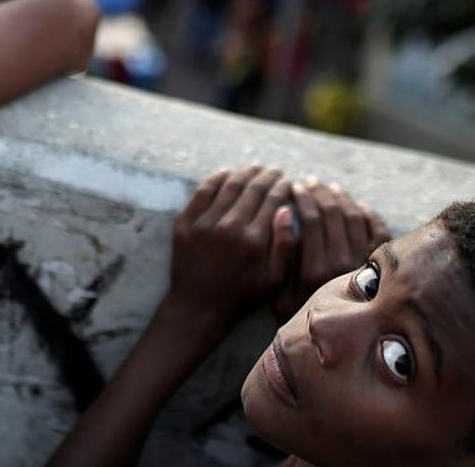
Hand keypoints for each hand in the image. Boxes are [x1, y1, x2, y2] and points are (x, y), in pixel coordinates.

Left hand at [167, 164, 296, 329]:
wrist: (198, 307)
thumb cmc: (240, 295)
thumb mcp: (273, 279)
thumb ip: (285, 245)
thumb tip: (287, 209)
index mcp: (255, 240)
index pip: (273, 202)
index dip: (282, 187)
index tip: (288, 181)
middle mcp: (230, 227)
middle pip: (252, 190)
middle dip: (267, 176)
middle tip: (275, 169)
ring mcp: (205, 224)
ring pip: (228, 187)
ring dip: (244, 173)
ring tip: (254, 167)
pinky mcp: (185, 224)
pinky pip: (201, 193)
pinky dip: (215, 179)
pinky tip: (225, 172)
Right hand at [271, 178, 388, 321]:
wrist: (335, 347)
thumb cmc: (298, 320)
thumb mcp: (278, 296)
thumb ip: (280, 255)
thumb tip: (284, 215)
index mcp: (315, 270)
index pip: (310, 219)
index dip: (302, 197)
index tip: (294, 187)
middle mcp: (343, 264)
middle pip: (333, 213)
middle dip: (320, 192)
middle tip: (310, 183)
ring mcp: (365, 265)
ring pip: (356, 216)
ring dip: (341, 198)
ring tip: (329, 189)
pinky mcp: (382, 268)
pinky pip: (378, 230)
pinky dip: (368, 213)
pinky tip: (356, 206)